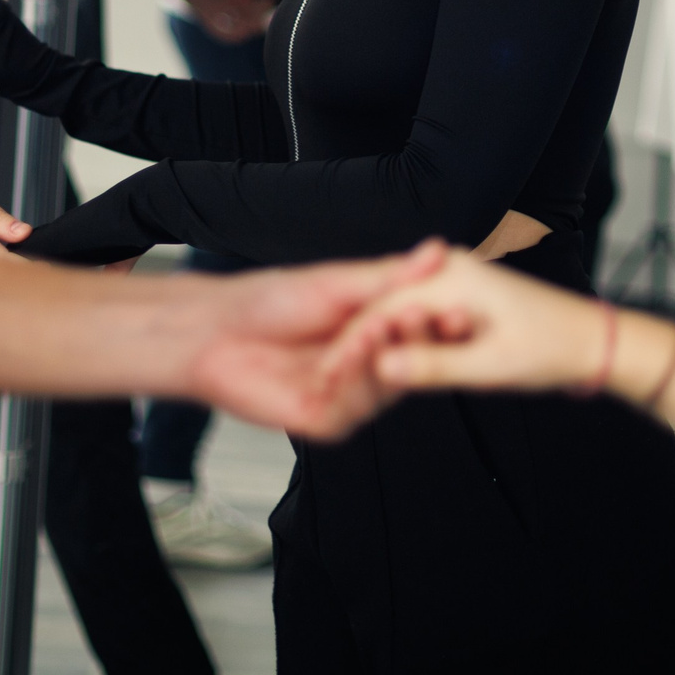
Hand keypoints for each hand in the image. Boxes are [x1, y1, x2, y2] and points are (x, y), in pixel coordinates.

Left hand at [178, 241, 451, 438]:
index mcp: (373, 332)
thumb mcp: (336, 283)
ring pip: (386, 386)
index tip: (458, 306)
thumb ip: (388, 277)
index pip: (419, 331)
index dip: (439, 321)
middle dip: (419, 339)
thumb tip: (435, 253)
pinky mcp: (326, 421)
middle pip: (409, 362)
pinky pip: (355, 407)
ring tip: (383, 325)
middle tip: (426, 315)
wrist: (215, 331)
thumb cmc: (268, 302)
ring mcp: (347, 396)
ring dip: (385, 354)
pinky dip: (356, 381)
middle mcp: (365, 366)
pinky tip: (351, 355)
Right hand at [325, 247, 611, 393]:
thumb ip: (431, 366)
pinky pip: (416, 318)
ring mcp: (454, 279)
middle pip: (382, 307)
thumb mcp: (489, 365)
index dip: (349, 348)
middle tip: (324, 384)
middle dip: (355, 347)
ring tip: (345, 380)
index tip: (324, 380)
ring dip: (376, 347)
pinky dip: (401, 344)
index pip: (379, 309)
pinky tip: (386, 368)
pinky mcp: (460, 296)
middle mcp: (448, 269)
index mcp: (451, 275)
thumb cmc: (550, 348)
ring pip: (397, 314)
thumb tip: (381, 370)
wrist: (591, 340)